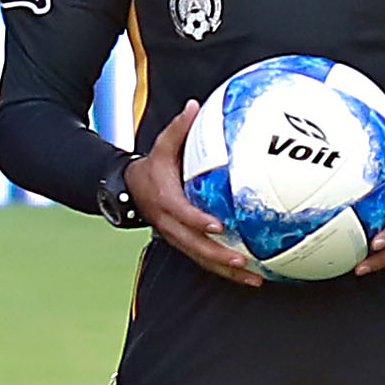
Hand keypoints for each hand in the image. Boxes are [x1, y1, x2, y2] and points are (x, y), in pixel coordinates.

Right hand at [125, 100, 260, 288]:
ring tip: (254, 278)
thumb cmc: (153, 167)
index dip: (198, 222)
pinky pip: (204, 260)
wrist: (131, 190)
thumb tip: (194, 106)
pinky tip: (250, 275)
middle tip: (242, 261)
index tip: (217, 226)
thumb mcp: (160, 146)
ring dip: (226, 271)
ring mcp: (177, 237)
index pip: (181, 214)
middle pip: (193, 245)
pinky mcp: (184, 243)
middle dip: (218, 256)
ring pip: (201, 259)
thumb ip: (178, 129)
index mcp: (165, 200)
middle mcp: (169, 224)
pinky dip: (225, 270)